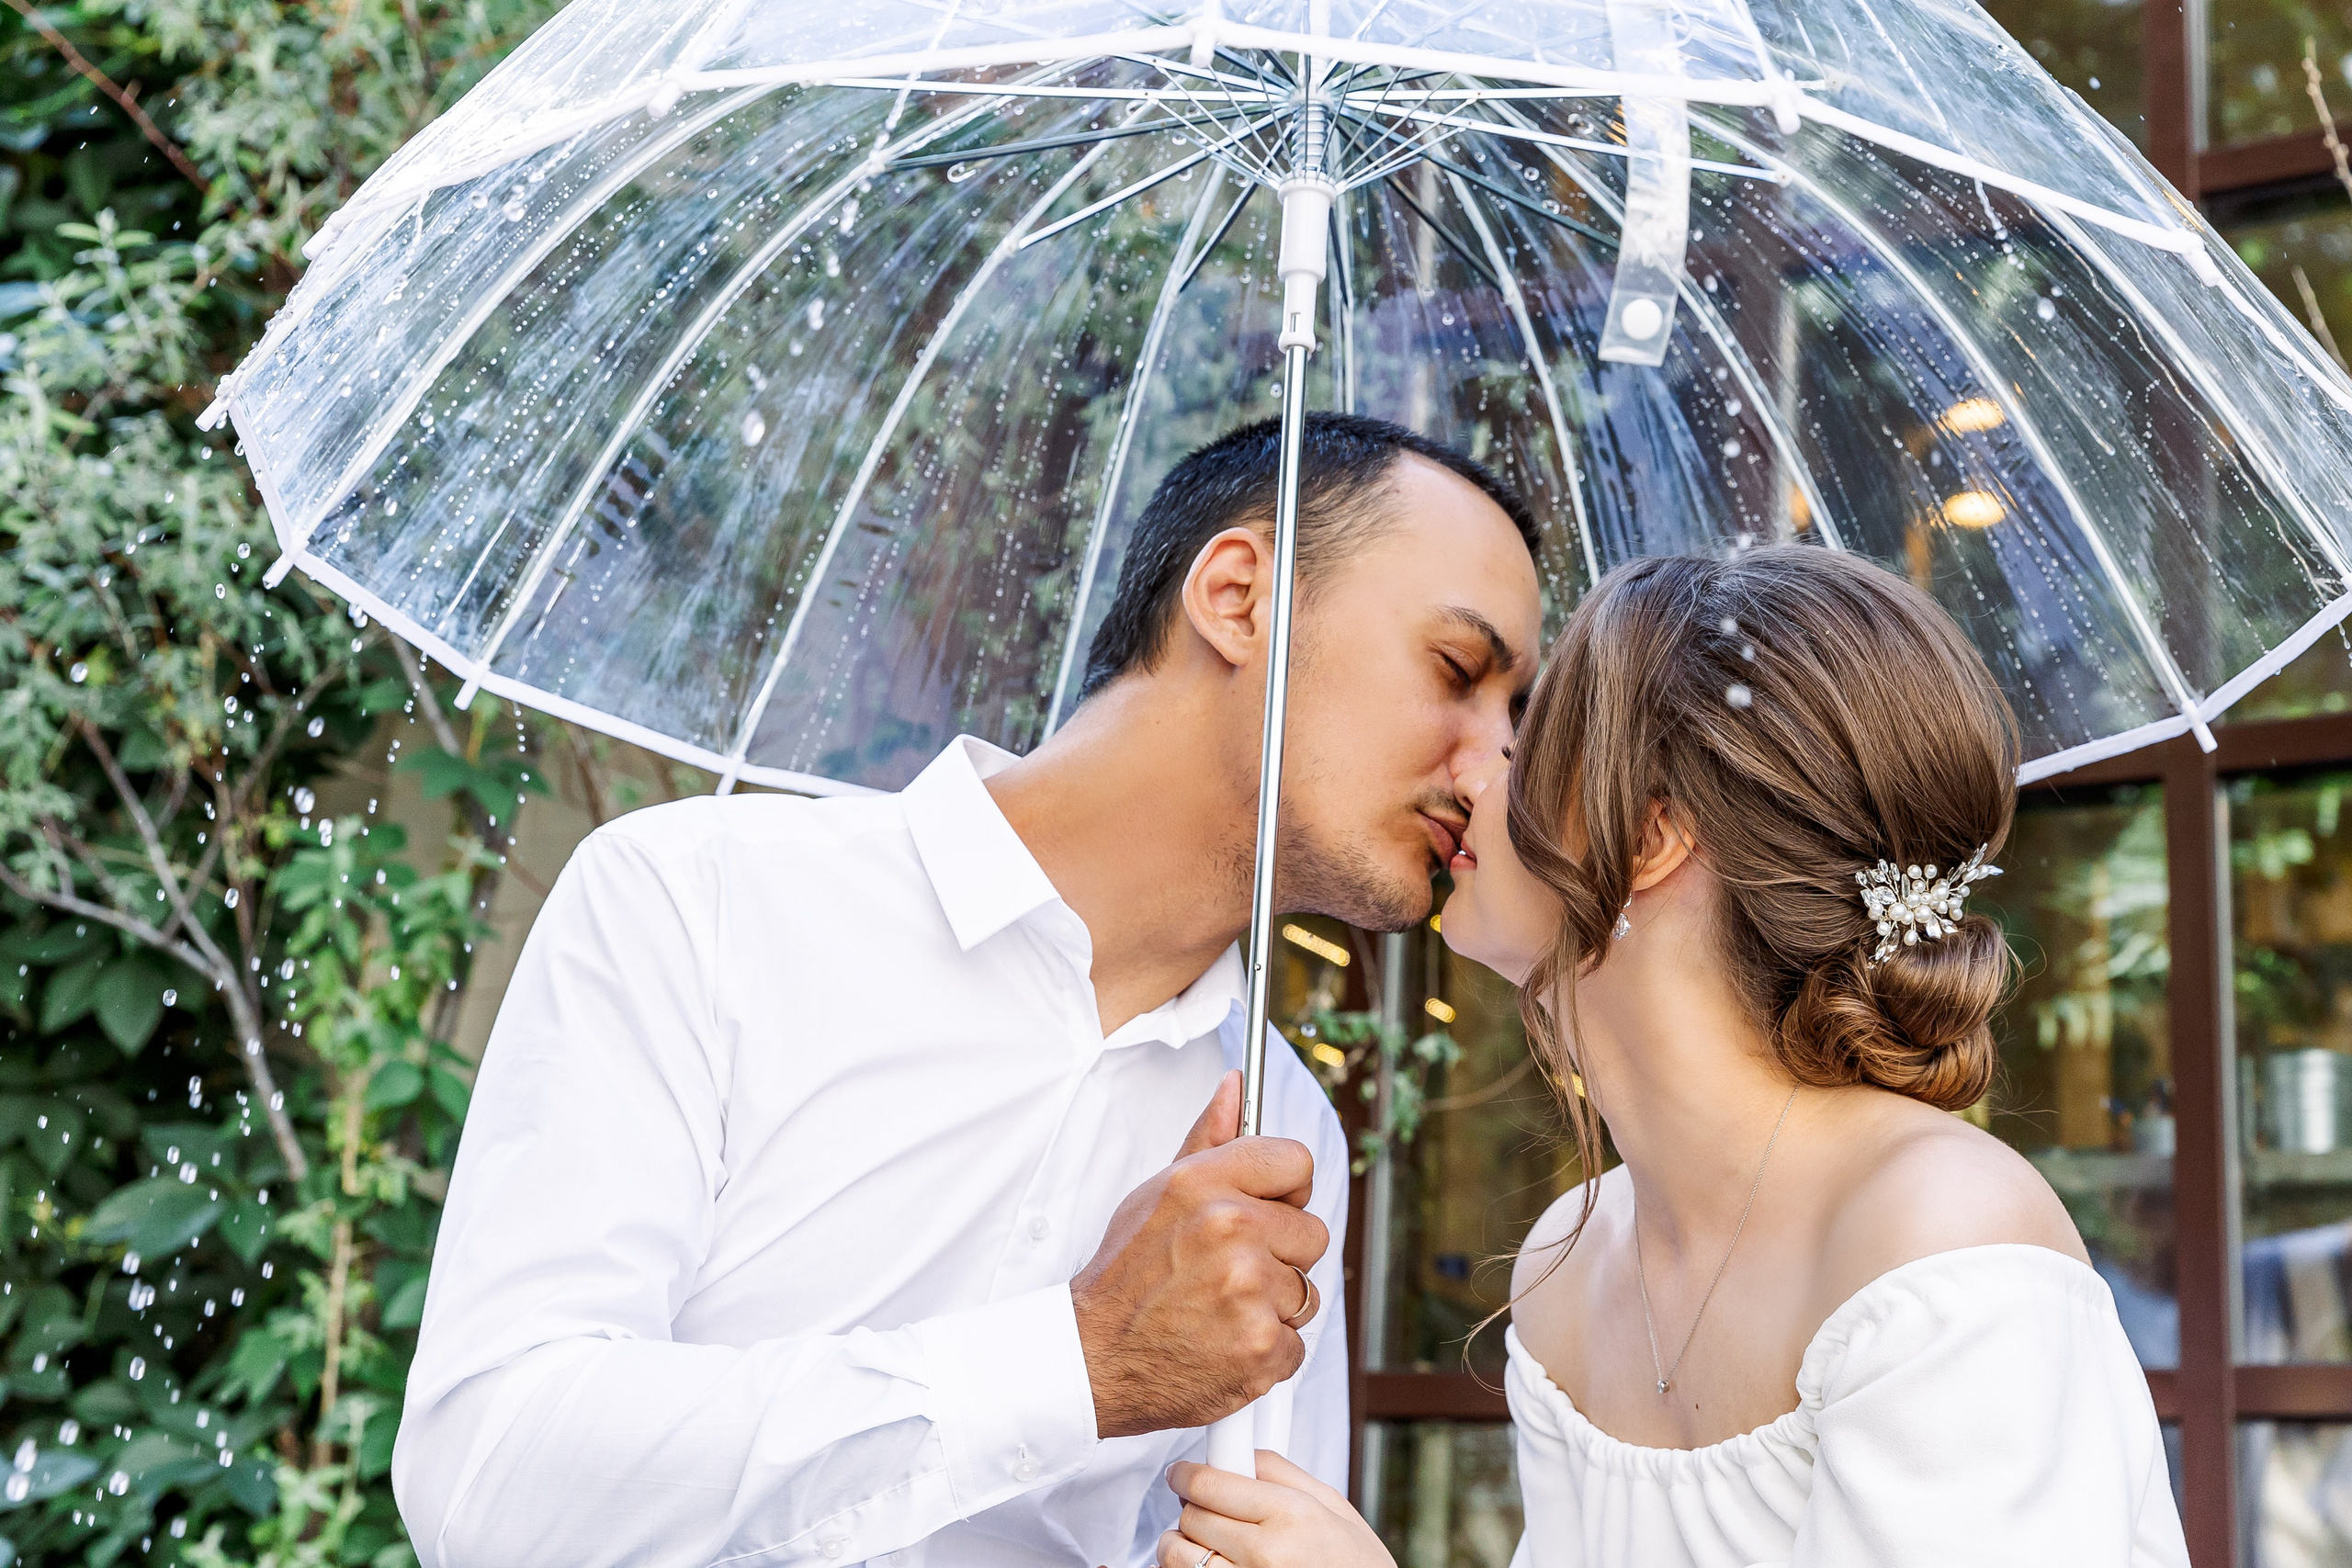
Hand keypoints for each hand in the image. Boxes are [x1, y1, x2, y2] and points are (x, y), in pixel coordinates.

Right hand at [1071, 1071, 1325, 1438]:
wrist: (1095, 1358)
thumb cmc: (1128, 1275)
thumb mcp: (1158, 1194)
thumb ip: (1208, 1139)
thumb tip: (1236, 1085)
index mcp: (1204, 1184)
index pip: (1296, 1161)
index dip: (1287, 1188)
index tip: (1271, 1205)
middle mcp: (1230, 1230)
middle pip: (1311, 1231)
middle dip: (1280, 1254)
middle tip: (1229, 1270)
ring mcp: (1249, 1291)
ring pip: (1307, 1290)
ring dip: (1273, 1305)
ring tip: (1220, 1308)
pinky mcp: (1262, 1348)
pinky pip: (1297, 1342)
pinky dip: (1267, 1350)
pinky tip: (1223, 1342)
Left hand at [1157, 1451, 1393, 1567]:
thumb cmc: (1355, 1564)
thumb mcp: (1332, 1506)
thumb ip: (1282, 1473)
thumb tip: (1240, 1454)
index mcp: (1291, 1514)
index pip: (1210, 1484)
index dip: (1187, 1475)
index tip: (1182, 1474)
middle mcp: (1266, 1552)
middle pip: (1192, 1516)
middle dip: (1192, 1507)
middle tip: (1206, 1508)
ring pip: (1178, 1556)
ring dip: (1181, 1545)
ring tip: (1205, 1543)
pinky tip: (1214, 1565)